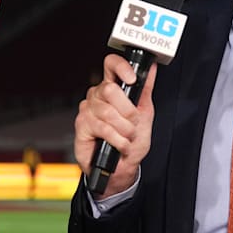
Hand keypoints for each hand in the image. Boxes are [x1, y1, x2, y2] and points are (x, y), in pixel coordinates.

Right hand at [73, 53, 157, 197]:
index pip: (111, 65)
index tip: (132, 78)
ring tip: (127, 138)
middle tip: (132, 124)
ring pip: (108, 112)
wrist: (122, 168)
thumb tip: (150, 68)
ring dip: (124, 130)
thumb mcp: (145, 113)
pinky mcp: (81, 125)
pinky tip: (120, 144)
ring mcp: (88, 109)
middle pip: (110, 90)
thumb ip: (146, 90)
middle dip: (128, 112)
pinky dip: (117, 140)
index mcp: (112, 88)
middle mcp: (97, 96)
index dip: (121, 67)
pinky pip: (103, 128)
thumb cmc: (131, 141)